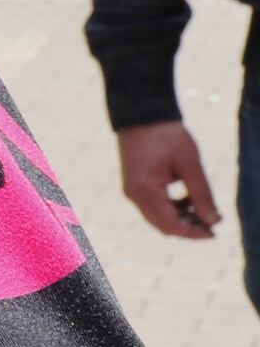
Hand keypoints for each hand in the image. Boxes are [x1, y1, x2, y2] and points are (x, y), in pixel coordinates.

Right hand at [117, 121, 222, 240]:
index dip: (194, 233)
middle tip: (214, 223)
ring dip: (181, 219)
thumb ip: (201, 194)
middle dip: (189, 228)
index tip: (215, 232)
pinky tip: (189, 199)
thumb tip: (214, 221)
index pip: (171, 224)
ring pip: (158, 218)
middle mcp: (134, 195)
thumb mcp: (190, 164)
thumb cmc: (166, 136)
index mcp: (145, 190)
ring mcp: (132, 191)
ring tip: (205, 209)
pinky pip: (154, 207)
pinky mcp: (134, 186)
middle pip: (163, 226)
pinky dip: (172, 209)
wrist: (141, 114)